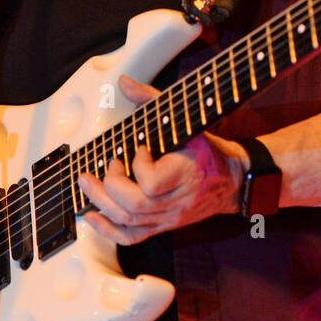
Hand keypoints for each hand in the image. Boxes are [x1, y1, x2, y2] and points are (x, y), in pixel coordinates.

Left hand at [77, 75, 247, 245]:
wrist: (234, 181)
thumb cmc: (208, 150)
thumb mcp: (186, 120)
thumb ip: (152, 100)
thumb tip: (125, 83)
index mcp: (186, 173)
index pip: (152, 182)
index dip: (137, 166)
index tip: (139, 149)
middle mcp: (177, 201)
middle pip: (135, 205)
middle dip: (110, 185)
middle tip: (108, 164)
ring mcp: (170, 217)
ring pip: (129, 221)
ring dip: (101, 202)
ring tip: (86, 183)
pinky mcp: (164, 226)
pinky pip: (133, 237)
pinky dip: (108, 230)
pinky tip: (92, 216)